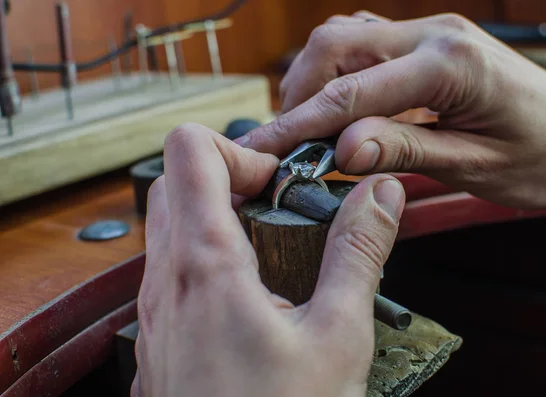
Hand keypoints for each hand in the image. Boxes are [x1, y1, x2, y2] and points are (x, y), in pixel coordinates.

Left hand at [132, 123, 404, 396]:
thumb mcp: (338, 335)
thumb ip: (358, 252)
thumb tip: (379, 196)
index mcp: (204, 265)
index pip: (189, 151)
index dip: (239, 150)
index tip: (278, 182)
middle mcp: (165, 282)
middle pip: (177, 183)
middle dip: (228, 179)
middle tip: (277, 209)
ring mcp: (155, 312)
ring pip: (169, 227)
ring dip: (218, 220)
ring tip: (271, 252)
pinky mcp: (160, 338)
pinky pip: (170, 272)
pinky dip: (206, 259)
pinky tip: (252, 296)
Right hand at [237, 11, 545, 208]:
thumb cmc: (542, 158)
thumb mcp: (474, 165)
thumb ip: (404, 149)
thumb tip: (339, 150)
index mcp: (450, 63)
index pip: (352, 92)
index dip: (299, 124)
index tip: (262, 150)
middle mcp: (434, 33)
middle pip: (335, 45)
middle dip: (297, 95)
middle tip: (282, 145)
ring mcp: (429, 32)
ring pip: (343, 37)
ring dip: (312, 81)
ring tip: (302, 129)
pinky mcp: (426, 43)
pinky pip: (364, 43)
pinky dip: (335, 74)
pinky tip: (333, 107)